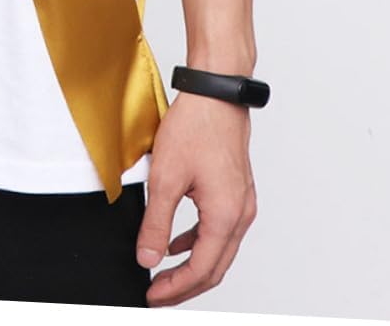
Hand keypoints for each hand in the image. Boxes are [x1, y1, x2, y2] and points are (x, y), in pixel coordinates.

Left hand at [135, 91, 257, 306]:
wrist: (216, 94)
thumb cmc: (196, 127)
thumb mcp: (166, 178)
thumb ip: (157, 223)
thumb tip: (148, 259)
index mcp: (226, 216)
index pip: (202, 270)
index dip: (176, 288)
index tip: (152, 295)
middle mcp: (240, 214)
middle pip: (215, 267)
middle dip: (186, 285)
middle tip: (157, 294)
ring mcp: (241, 202)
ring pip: (219, 250)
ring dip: (192, 266)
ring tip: (164, 274)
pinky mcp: (235, 190)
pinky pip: (219, 230)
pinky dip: (198, 242)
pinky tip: (177, 242)